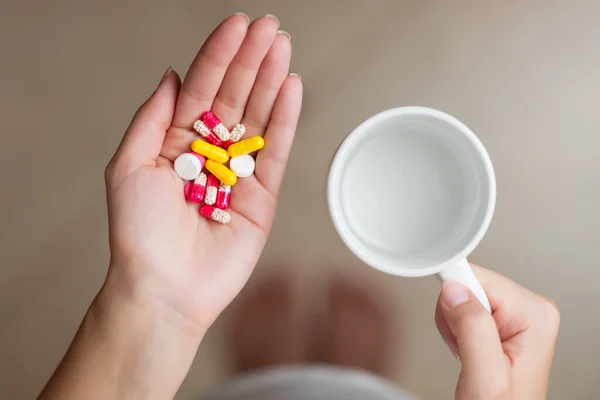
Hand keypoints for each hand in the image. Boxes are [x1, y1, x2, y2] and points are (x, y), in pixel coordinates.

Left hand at [104, 14, 301, 337]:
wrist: (165, 287)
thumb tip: (172, 76)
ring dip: (271, 81)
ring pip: (258, 118)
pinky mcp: (262, 196)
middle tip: (270, 27)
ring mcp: (238, 173)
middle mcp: (209, 154)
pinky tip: (291, 88)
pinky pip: (275, 151)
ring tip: (283, 47)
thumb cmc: (139, 234)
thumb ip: (152, 118)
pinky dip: (285, 119)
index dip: (218, 55)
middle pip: (234, 97)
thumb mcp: (128, 166)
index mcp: (176, 143)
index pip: (201, 89)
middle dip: (251, 60)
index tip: (237, 25)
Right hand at [435, 265, 559, 398]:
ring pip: (464, 295)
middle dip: (455, 316)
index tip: (455, 322)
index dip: (456, 300)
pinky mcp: (502, 321)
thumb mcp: (485, 376)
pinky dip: (457, 330)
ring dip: (455, 325)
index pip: (479, 277)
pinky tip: (469, 350)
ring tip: (468, 353)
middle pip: (471, 284)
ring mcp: (518, 315)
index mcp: (535, 315)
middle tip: (465, 347)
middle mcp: (531, 310)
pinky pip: (465, 307)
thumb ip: (471, 329)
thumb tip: (454, 289)